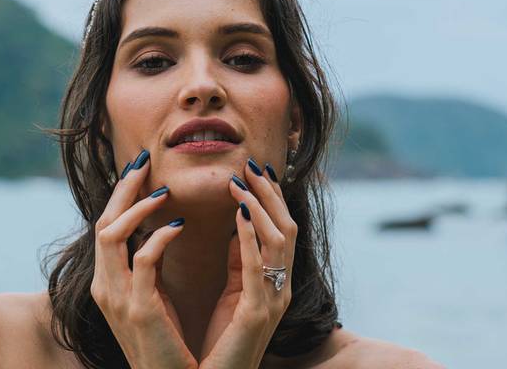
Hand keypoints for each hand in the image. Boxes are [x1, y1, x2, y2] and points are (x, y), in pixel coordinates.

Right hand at [91, 149, 197, 368]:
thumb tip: (166, 225)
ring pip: (110, 234)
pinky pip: (142, 261)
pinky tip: (178, 226)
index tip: (141, 168)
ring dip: (136, 208)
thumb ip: (153, 263)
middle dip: (123, 189)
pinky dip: (157, 238)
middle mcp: (104, 286)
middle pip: (102, 222)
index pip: (106, 225)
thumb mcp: (155, 296)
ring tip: (163, 192)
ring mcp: (116, 298)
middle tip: (145, 161)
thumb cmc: (166, 342)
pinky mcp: (137, 310)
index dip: (121, 194)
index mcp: (108, 282)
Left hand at [198, 158, 296, 368]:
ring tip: (240, 183)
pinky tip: (239, 215)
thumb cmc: (221, 340)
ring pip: (277, 241)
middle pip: (285, 228)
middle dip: (269, 194)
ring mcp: (273, 301)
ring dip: (259, 207)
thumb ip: (239, 259)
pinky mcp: (256, 314)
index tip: (256, 170)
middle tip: (251, 165)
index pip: (281, 229)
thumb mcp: (233, 291)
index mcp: (276, 282)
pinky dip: (250, 237)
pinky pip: (257, 267)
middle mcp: (281, 288)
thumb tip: (239, 221)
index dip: (272, 198)